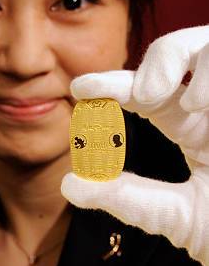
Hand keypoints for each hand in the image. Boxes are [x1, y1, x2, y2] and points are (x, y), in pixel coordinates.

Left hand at [61, 26, 208, 265]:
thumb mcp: (170, 215)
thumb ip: (123, 198)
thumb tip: (69, 184)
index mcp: (190, 126)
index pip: (146, 91)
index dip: (113, 84)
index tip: (80, 88)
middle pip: (183, 50)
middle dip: (160, 58)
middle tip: (143, 93)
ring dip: (196, 61)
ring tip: (188, 103)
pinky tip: (201, 105)